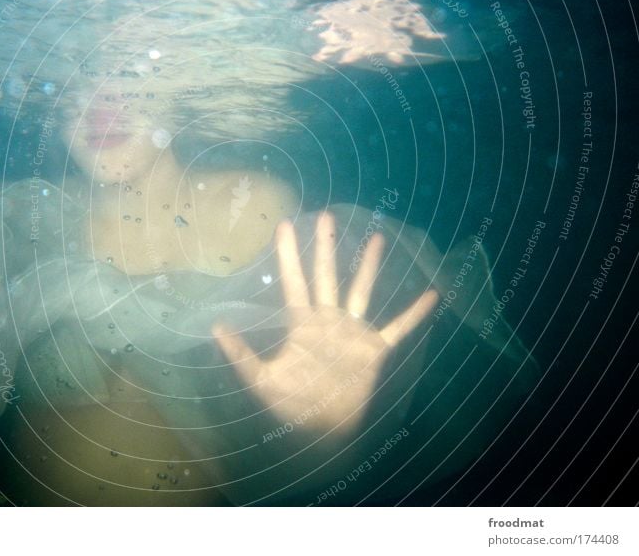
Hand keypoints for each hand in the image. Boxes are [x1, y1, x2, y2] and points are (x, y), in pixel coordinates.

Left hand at [213, 212, 437, 434]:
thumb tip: (215, 325)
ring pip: (360, 291)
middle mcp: (328, 319)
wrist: (321, 431)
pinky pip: (398, 328)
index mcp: (301, 323)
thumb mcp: (260, 380)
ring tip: (376, 237)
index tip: (284, 224)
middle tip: (325, 214)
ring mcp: (352, 331)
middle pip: (326, 275)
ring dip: (368, 265)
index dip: (288, 254)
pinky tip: (431, 295)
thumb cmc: (290, 405)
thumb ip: (240, 353)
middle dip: (325, 246)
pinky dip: (413, 314)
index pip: (293, 281)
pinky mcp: (374, 349)